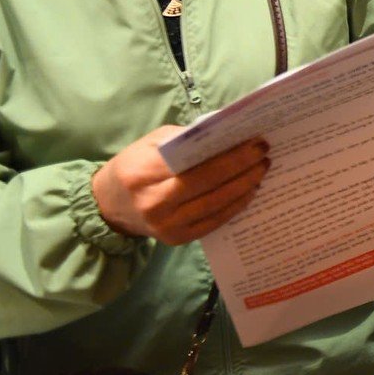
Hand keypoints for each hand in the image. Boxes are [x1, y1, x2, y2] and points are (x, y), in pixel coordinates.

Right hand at [92, 128, 270, 244]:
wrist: (109, 205)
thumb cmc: (134, 166)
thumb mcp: (151, 144)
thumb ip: (186, 139)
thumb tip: (228, 135)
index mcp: (143, 174)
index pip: (196, 165)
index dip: (230, 155)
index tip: (255, 142)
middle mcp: (154, 204)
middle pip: (209, 185)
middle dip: (242, 168)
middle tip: (264, 153)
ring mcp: (166, 227)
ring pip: (215, 205)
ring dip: (245, 186)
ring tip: (261, 169)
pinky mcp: (176, 240)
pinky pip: (214, 222)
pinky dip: (235, 205)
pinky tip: (249, 190)